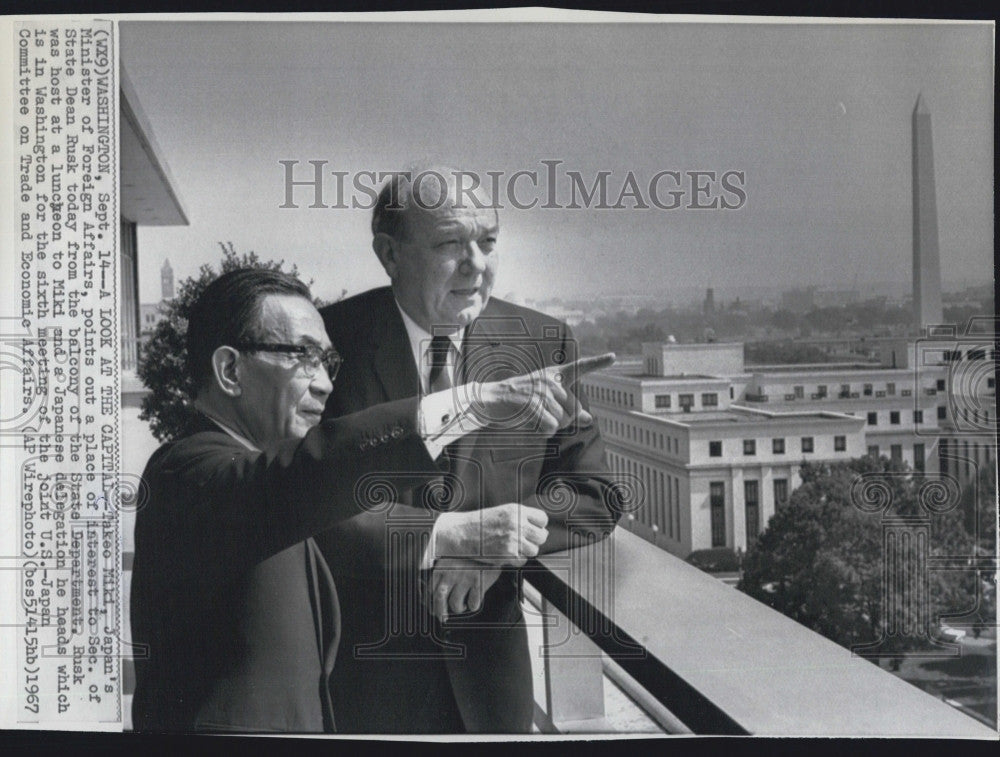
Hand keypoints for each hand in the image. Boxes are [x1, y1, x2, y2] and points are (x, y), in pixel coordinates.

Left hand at [429, 557, 501, 622]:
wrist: (489, 544)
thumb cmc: (469, 554)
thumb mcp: (451, 558)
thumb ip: (442, 572)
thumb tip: (436, 593)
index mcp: (441, 566)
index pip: (429, 590)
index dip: (431, 603)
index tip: (433, 609)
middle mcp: (450, 572)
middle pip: (439, 599)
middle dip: (440, 612)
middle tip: (444, 617)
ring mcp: (464, 577)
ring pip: (455, 604)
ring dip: (459, 608)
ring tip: (464, 604)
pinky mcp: (478, 581)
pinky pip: (473, 603)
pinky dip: (473, 605)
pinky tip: (475, 599)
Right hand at [434, 503, 549, 566]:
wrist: (461, 533)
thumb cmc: (480, 524)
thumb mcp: (502, 512)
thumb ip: (521, 518)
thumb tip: (541, 530)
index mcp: (516, 510)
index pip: (543, 519)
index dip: (539, 526)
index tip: (532, 530)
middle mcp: (517, 523)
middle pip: (541, 536)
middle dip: (534, 540)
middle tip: (523, 542)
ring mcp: (514, 539)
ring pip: (534, 550)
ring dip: (526, 552)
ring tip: (513, 548)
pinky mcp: (508, 554)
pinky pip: (523, 561)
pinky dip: (516, 560)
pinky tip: (505, 554)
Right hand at [474, 353, 615, 435]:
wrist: (491, 398)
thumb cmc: (521, 401)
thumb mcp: (546, 402)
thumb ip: (569, 409)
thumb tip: (590, 420)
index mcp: (554, 375)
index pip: (579, 367)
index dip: (598, 362)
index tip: (614, 356)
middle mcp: (550, 380)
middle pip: (574, 411)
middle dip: (562, 421)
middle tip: (542, 414)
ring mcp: (541, 391)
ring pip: (562, 421)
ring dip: (550, 426)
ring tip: (533, 416)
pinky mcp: (532, 403)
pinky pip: (550, 427)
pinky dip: (543, 431)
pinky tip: (531, 423)